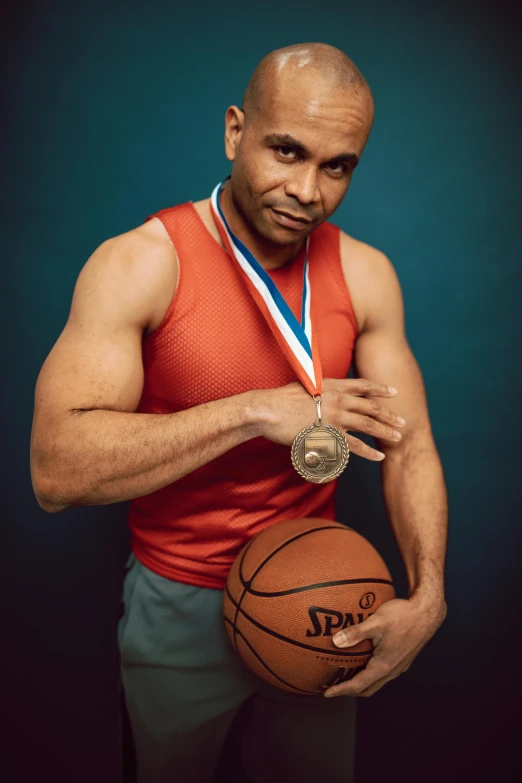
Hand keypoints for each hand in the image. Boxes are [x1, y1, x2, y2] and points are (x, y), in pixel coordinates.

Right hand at [255, 377, 405, 460]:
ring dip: (385, 432)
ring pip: (368, 426)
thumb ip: (319, 390)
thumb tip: (322, 395)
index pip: (362, 386)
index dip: (380, 389)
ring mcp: (336, 417)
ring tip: (398, 438)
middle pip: (371, 407)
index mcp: (332, 385)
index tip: (393, 393)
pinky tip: (379, 457)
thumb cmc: (280, 399)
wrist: (269, 410)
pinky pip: (355, 446)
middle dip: (388, 415)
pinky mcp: (330, 435)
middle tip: (402, 421)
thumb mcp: (303, 385)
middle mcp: (339, 400)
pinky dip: (369, 452)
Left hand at [323, 593, 446, 697]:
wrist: (428, 612)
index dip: (341, 691)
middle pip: (368, 689)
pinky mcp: (402, 659)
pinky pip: (383, 672)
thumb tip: (336, 641)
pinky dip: (370, 672)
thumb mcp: (377, 622)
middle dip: (349, 691)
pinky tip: (364, 658)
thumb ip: (356, 633)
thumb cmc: (403, 616)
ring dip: (360, 683)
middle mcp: (392, 670)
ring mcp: (399, 666)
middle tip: (333, 686)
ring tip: (345, 675)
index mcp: (384, 666)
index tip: (326, 693)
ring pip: (376, 681)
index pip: (359, 685)